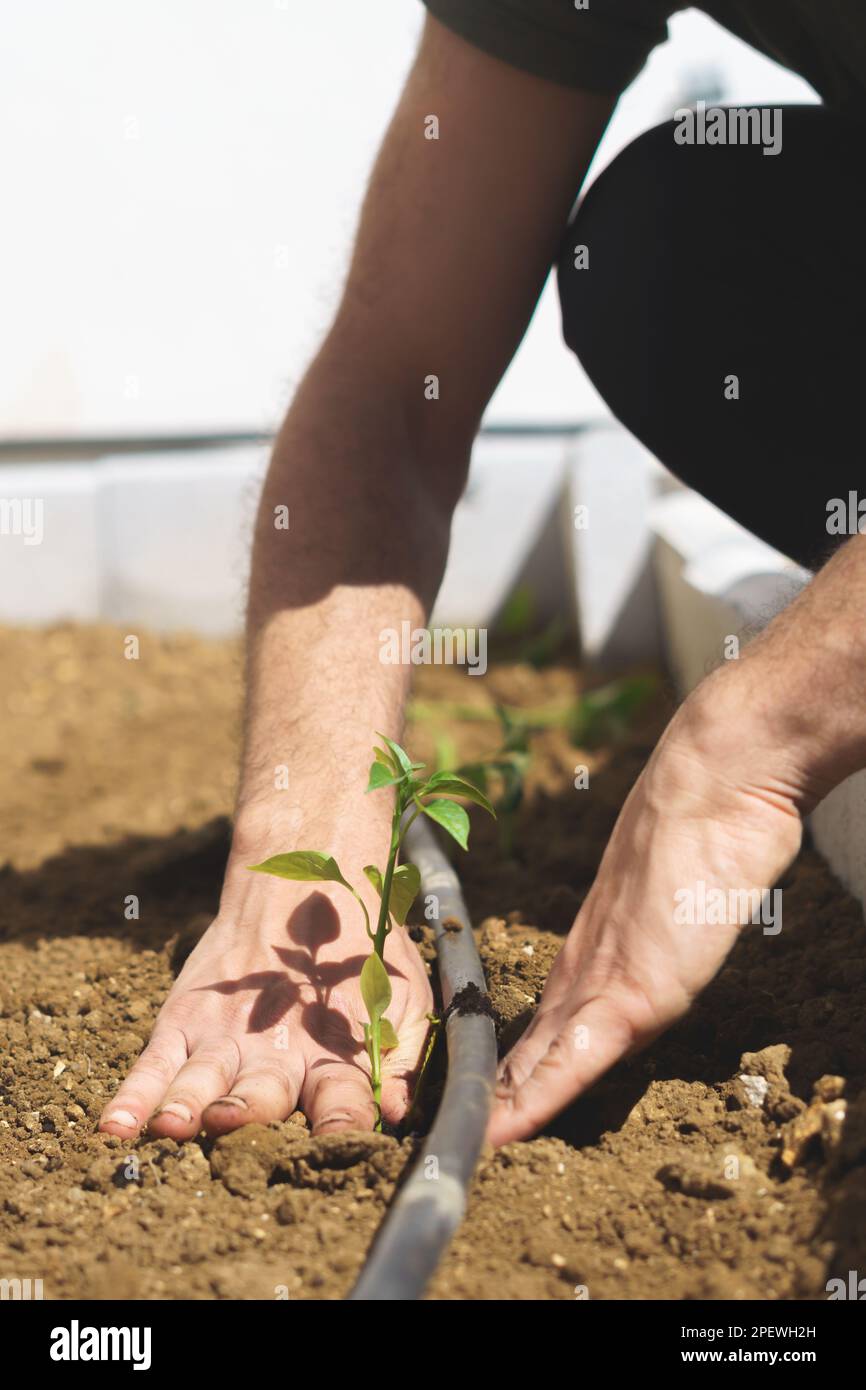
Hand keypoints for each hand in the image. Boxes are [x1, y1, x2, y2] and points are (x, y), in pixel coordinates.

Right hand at [99, 845, 433, 1139]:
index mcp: (335, 1052)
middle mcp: (276, 1051)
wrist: (300, 888)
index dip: (341, 1124)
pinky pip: (153, 1066)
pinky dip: (133, 1097)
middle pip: (262, 1094)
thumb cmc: (360, 956)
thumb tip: (401, 1116)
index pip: (343, 1100)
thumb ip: (405, 1057)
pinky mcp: (183, 1021)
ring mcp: (223, 1037)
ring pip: (202, 1081)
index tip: (337, 1146)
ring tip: (172, 1123)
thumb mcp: (404, 998)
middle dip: (247, 1112)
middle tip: (230, 1122)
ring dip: (187, 1105)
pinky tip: (117, 1126)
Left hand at [488, 664, 809, 1144]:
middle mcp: (584, 971)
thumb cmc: (702, 833)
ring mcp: (600, 984)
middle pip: (527, 1047)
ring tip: (460, 1144)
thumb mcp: (673, 893)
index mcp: (592, 951)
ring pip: (535, 1061)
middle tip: (453, 1130)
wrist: (713, 788)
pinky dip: (533, 1103)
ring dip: (500, 1107)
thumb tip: (662, 935)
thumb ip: (656, 930)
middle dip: (493, 1092)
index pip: (542, 1025)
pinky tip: (501, 1134)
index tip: (484, 1098)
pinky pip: (571, 1063)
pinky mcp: (626, 996)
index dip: (512, 1065)